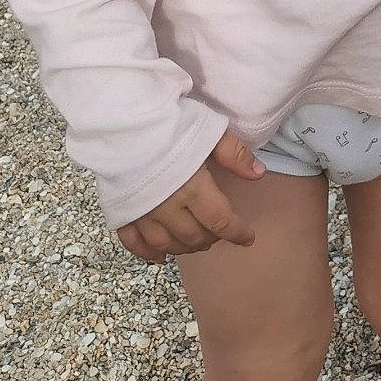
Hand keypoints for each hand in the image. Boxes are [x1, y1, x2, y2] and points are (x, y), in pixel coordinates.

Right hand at [115, 130, 265, 261]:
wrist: (123, 124)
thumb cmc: (169, 123)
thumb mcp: (209, 131)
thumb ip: (234, 154)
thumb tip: (258, 174)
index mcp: (193, 188)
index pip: (220, 220)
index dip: (237, 232)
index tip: (248, 238)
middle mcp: (168, 207)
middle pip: (194, 235)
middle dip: (212, 238)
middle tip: (220, 233)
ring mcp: (142, 213)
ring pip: (166, 244)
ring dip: (185, 247)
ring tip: (197, 243)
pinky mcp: (121, 212)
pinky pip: (133, 243)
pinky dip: (148, 253)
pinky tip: (160, 256)